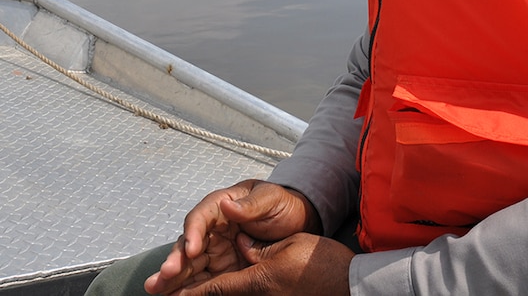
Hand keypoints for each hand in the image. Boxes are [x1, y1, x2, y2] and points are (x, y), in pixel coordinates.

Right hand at [145, 179, 318, 294]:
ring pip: (189, 264)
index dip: (193, 232)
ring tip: (157, 289)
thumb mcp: (271, 199)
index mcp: (220, 206)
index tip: (191, 249)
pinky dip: (187, 288)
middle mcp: (212, 228)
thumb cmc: (282, 204)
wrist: (298, 222)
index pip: (200, 217)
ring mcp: (215, 249)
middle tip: (164, 275)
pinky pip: (202, 279)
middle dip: (175, 260)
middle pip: (188, 244)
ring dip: (172, 277)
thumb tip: (227, 205)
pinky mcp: (222, 267)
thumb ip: (251, 204)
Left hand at [157, 233, 352, 295]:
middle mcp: (258, 295)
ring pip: (233, 295)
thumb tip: (240, 246)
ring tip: (192, 290)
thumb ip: (260, 248)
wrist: (347, 284)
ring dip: (213, 292)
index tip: (171, 294)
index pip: (217, 288)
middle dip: (197, 294)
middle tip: (172, 293)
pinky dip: (230, 291)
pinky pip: (246, 295)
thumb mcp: (289, 246)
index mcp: (259, 280)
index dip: (192, 292)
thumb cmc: (321, 263)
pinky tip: (224, 286)